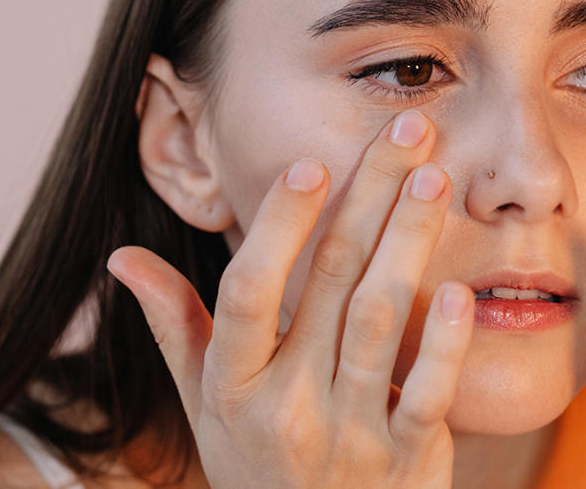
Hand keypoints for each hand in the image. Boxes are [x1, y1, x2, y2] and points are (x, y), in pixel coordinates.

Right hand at [106, 109, 473, 487]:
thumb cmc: (257, 467)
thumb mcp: (205, 406)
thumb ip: (175, 328)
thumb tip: (122, 259)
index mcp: (232, 384)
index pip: (248, 291)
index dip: (278, 225)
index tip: (311, 163)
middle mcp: (286, 405)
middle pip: (330, 282)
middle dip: (370, 196)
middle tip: (408, 131)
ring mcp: (348, 436)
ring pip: (381, 322)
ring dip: (410, 244)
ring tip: (435, 181)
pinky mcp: (406, 462)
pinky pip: (428, 396)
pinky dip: (447, 345)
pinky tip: (464, 292)